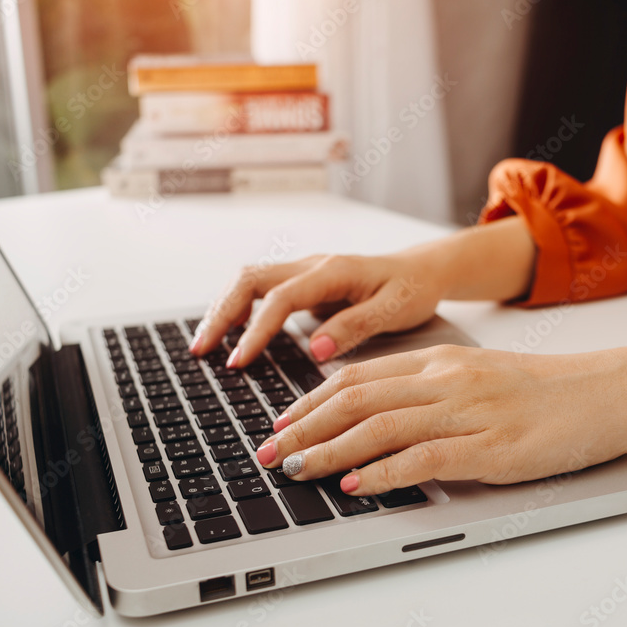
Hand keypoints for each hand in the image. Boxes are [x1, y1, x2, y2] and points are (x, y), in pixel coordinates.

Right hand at [191, 252, 445, 366]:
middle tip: (203, 351)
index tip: (240, 360)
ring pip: (250, 280)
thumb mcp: (395, 310)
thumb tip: (316, 349)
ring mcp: (305, 273)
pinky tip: (230, 333)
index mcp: (333, 272)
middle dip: (222, 314)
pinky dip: (239, 308)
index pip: (281, 298)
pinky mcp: (304, 284)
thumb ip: (356, 327)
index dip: (257, 330)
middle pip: (251, 280)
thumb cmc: (412, 290)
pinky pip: (261, 290)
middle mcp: (312, 266)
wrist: (423, 271)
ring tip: (205, 345)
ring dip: (223, 309)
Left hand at [254, 345, 626, 494]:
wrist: (603, 391)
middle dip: (303, 427)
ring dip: (329, 451)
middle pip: (356, 399)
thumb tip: (379, 417)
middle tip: (269, 451)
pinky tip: (357, 485)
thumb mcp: (478, 376)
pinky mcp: (490, 447)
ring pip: (380, 427)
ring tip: (295, 469)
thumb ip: (429, 391)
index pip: (358, 377)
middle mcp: (445, 380)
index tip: (281, 421)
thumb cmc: (543, 390)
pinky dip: (384, 472)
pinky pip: (424, 458)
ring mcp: (467, 412)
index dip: (310, 400)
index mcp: (440, 360)